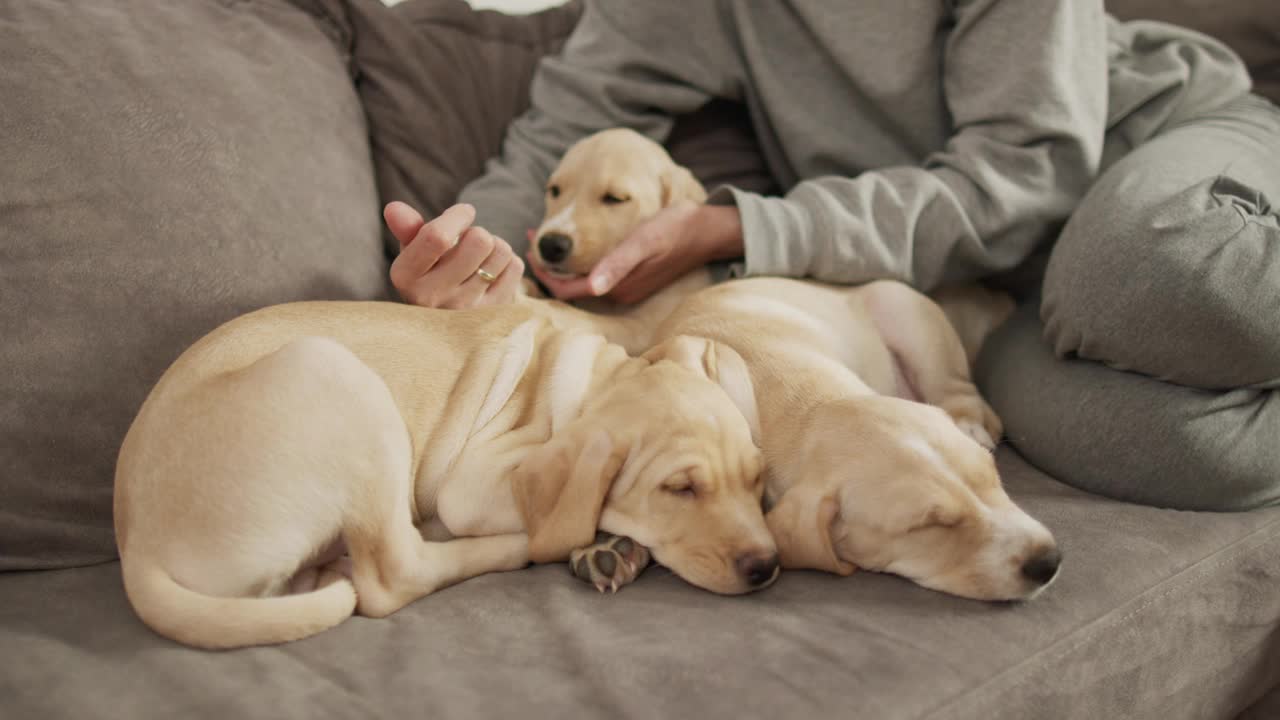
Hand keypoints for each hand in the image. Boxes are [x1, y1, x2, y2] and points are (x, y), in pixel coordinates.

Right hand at [385, 202, 523, 308]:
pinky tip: (491, 273)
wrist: (447, 321)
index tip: (463, 213)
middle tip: (469, 242)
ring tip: (480, 258)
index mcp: (407, 277)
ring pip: (501, 251)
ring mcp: (466, 310)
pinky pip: (515, 267)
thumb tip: (393, 208)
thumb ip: (406, 228)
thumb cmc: (430, 274)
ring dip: (495, 246)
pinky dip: (507, 262)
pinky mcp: (494, 314)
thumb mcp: (413, 252)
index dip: (458, 216)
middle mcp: (434, 297)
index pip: (437, 237)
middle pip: (479, 240)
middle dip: (478, 232)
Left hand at [529, 203, 743, 303]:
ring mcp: (625, 286)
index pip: (565, 289)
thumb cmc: (672, 230)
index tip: (531, 244)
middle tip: (533, 236)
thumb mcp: (641, 243)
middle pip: (570, 287)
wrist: (705, 230)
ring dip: (563, 262)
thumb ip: (617, 265)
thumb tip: (593, 288)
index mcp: (616, 288)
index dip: (544, 270)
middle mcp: (617, 293)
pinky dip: (579, 261)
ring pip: (581, 281)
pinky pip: (595, 274)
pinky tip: (576, 244)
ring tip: (548, 237)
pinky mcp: (632, 277)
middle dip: (549, 265)